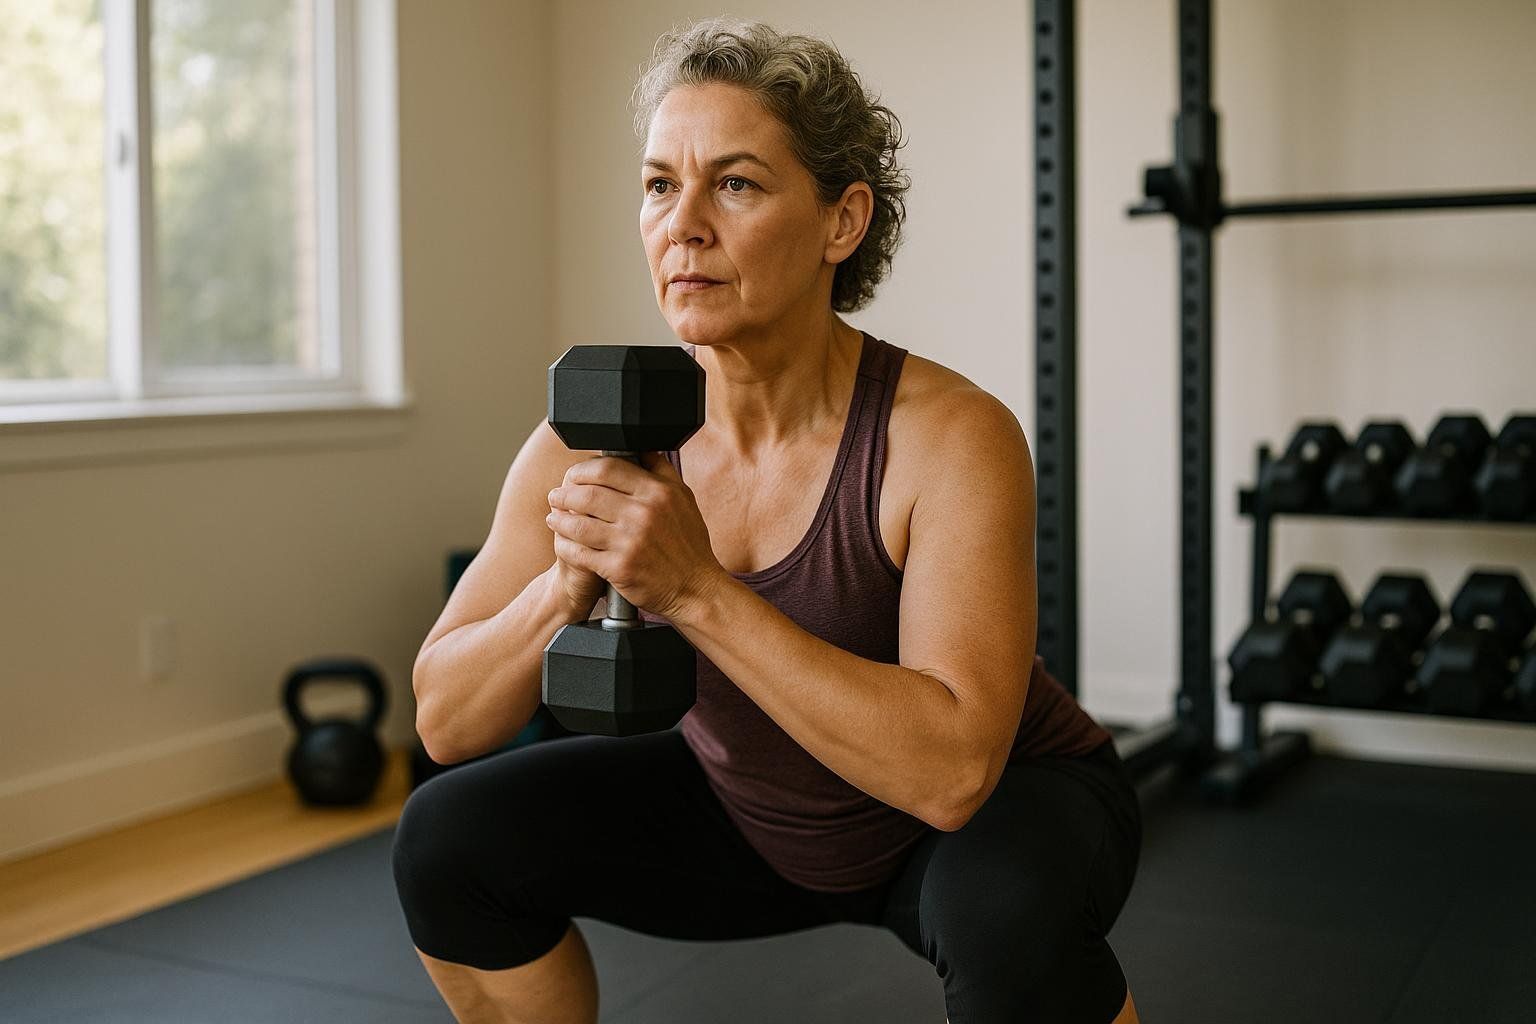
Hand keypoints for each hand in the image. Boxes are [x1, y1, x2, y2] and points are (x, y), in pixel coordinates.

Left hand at [545, 451, 725, 622]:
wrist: (696, 589)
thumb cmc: (689, 544)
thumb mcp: (684, 499)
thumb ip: (661, 470)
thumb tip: (642, 447)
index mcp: (657, 492)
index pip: (607, 469)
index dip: (582, 470)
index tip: (573, 475)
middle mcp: (643, 514)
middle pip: (587, 494)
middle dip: (563, 493)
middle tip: (556, 495)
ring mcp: (629, 542)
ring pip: (578, 523)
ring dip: (559, 519)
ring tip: (554, 517)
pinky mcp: (618, 568)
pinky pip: (579, 552)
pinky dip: (565, 546)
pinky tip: (562, 543)